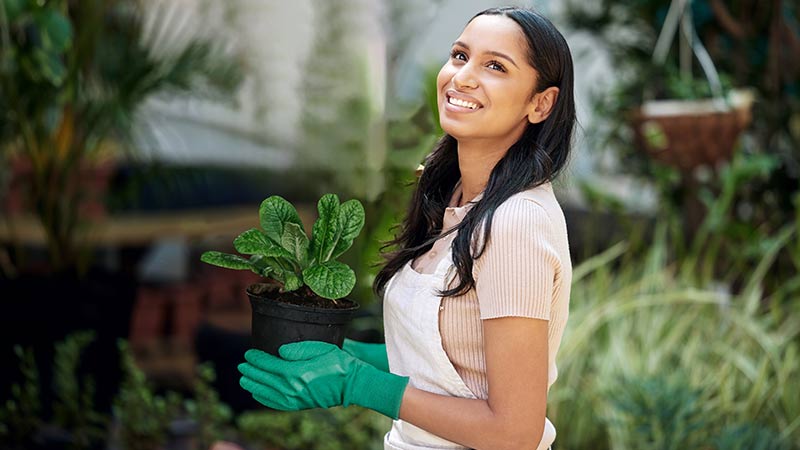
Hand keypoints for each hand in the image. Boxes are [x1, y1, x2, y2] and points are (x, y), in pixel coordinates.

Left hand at [238, 341, 408, 418]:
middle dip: (251, 372)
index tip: (248, 353)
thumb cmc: (340, 363)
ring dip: (254, 385)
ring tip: (244, 379)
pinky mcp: (300, 405)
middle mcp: (293, 388)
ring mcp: (296, 399)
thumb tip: (279, 352)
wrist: (353, 384)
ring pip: (267, 393)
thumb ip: (299, 349)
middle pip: (265, 380)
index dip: (257, 359)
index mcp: (296, 373)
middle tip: (241, 365)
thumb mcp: (321, 348)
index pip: (269, 365)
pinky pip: (277, 403)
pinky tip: (259, 394)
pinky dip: (264, 398)